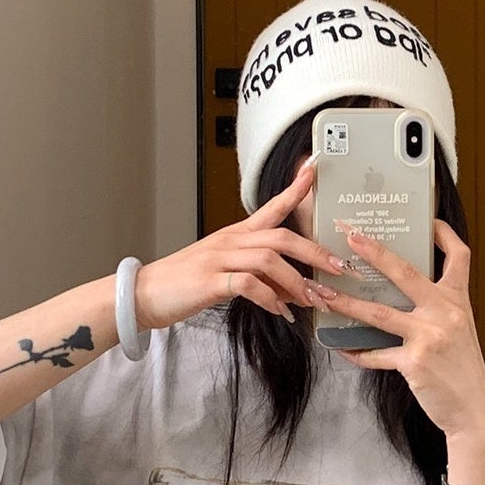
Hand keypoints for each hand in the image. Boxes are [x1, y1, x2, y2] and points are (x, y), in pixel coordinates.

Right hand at [131, 158, 349, 327]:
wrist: (146, 294)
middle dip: (314, 253)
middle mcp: (230, 241)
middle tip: (339, 270)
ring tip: (312, 301)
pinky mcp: (210, 281)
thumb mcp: (227, 275)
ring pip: (269, 259)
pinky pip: (249, 285)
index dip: (295, 190)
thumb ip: (261, 279)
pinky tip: (280, 312)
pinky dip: (269, 299)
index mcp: (235, 235)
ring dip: (296, 282)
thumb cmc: (186, 283)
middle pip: (281, 236)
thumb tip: (292, 292)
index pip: (271, 206)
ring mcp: (219, 259)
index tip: (315, 172)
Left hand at [303, 219, 484, 441]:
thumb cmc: (464, 373)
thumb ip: (438, 311)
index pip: (458, 256)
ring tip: (321, 293)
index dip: (443, 234)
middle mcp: (445, 312)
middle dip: (374, 251)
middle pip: (405, 273)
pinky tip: (340, 348)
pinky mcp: (414, 362)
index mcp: (458, 301)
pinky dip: (356, 352)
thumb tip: (404, 298)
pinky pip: (375, 354)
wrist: (473, 411)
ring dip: (345, 302)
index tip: (427, 220)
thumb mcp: (460, 332)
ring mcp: (429, 336)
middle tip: (349, 235)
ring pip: (378, 312)